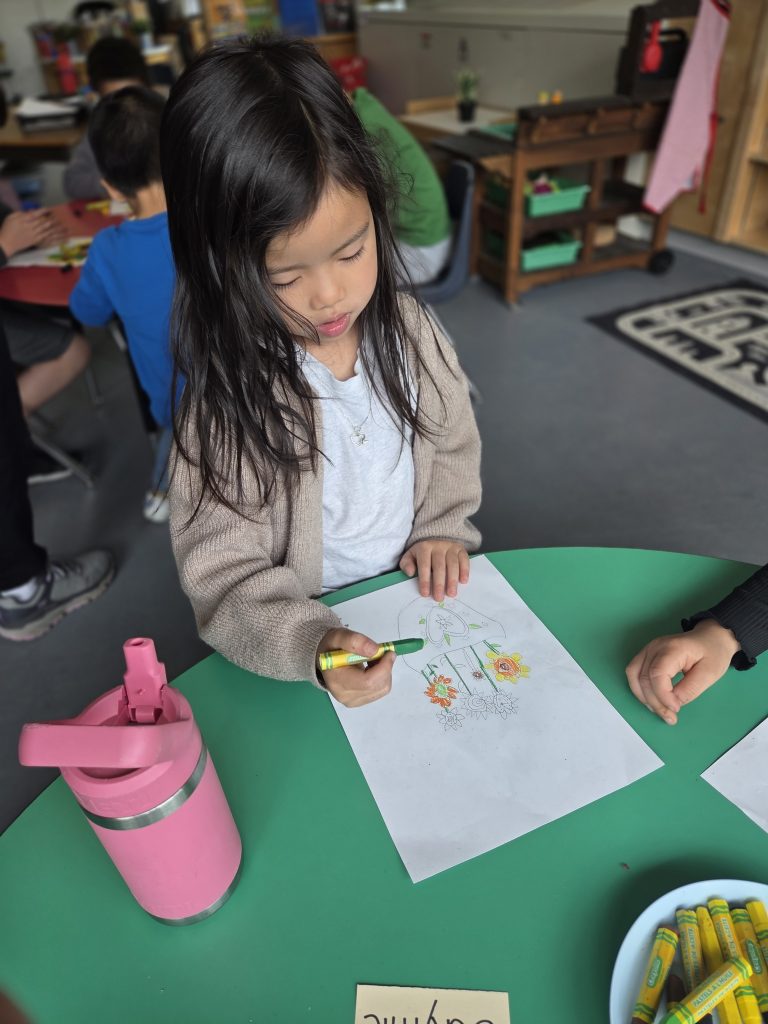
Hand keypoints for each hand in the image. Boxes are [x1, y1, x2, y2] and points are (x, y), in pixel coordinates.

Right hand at [0, 209, 66, 257]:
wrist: (6, 243)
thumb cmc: (7, 229)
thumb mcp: (11, 217)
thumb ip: (21, 214)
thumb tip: (30, 212)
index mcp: (24, 220)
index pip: (35, 214)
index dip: (43, 211)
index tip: (49, 209)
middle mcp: (30, 227)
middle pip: (43, 222)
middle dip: (52, 219)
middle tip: (59, 217)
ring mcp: (34, 235)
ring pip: (46, 230)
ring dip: (55, 228)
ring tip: (63, 226)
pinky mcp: (35, 241)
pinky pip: (46, 239)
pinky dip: (54, 238)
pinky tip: (59, 237)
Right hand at [317, 627, 393, 707]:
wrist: (324, 660)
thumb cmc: (331, 647)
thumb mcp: (339, 636)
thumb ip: (355, 641)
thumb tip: (375, 650)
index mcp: (337, 681)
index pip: (367, 681)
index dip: (383, 667)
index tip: (389, 652)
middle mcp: (345, 696)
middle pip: (377, 686)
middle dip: (386, 667)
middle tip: (381, 653)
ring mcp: (353, 701)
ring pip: (382, 689)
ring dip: (385, 672)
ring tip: (373, 660)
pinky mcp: (360, 701)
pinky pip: (380, 691)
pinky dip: (382, 678)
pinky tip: (372, 669)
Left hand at [400, 539, 469, 601]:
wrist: (437, 539)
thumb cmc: (423, 554)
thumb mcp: (410, 556)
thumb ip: (406, 564)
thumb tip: (410, 573)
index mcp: (424, 548)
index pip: (424, 565)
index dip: (425, 580)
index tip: (425, 594)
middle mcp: (438, 546)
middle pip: (439, 566)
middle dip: (439, 583)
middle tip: (439, 598)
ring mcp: (451, 547)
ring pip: (453, 564)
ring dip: (452, 580)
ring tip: (451, 594)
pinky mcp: (461, 549)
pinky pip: (464, 560)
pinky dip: (464, 571)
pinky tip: (463, 581)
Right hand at [625, 619, 740, 724]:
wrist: (711, 637)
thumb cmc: (713, 653)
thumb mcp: (710, 673)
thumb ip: (691, 689)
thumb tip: (673, 702)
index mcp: (673, 648)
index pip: (657, 674)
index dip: (663, 695)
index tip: (677, 709)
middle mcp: (655, 647)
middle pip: (644, 678)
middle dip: (654, 702)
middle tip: (670, 717)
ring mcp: (648, 649)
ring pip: (634, 676)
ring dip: (644, 697)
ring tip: (661, 711)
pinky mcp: (646, 655)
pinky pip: (634, 673)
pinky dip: (640, 689)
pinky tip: (652, 700)